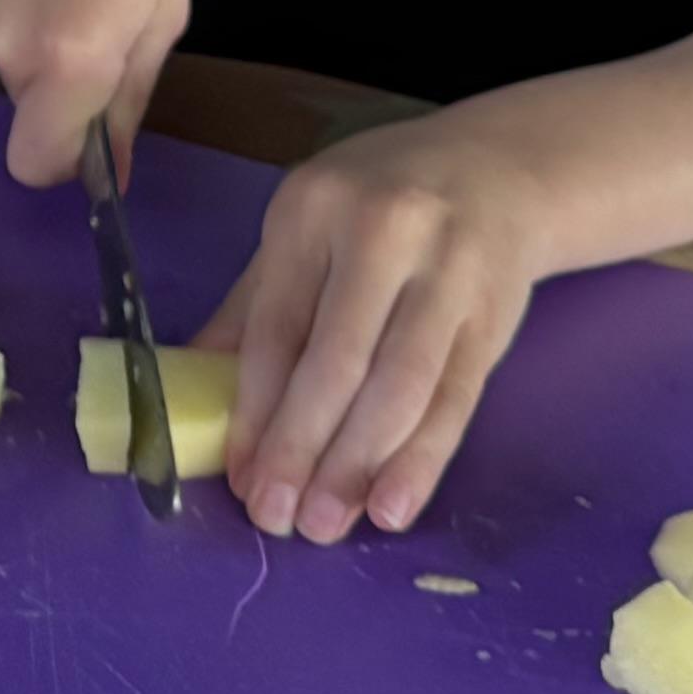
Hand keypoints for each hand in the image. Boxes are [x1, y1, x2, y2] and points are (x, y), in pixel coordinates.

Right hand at [0, 0, 188, 191]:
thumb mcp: (162, 5)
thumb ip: (129, 99)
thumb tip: (113, 181)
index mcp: (71, 59)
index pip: (38, 165)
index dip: (67, 158)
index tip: (93, 120)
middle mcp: (5, 46)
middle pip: (29, 107)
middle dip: (61, 80)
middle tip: (98, 2)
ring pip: (6, 62)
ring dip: (34, 34)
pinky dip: (8, 1)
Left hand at [191, 110, 555, 541]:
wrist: (499, 170)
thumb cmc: (378, 204)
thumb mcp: (304, 228)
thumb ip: (254, 305)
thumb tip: (193, 388)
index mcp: (313, 208)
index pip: (277, 326)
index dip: (255, 408)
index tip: (240, 475)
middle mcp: (383, 233)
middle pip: (338, 360)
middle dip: (303, 447)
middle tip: (278, 517)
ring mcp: (448, 273)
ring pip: (400, 387)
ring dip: (359, 466)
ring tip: (326, 523)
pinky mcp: (495, 315)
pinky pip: (455, 399)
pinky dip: (423, 459)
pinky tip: (393, 505)